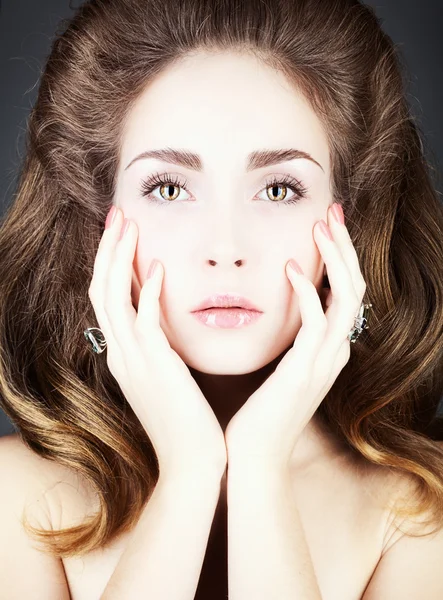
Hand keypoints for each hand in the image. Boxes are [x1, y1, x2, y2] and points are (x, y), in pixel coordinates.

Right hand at [88, 207, 226, 478]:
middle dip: (107, 248)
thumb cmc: (185, 421)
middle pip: (100, 288)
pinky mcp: (155, 367)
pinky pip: (144, 321)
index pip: (107, 298)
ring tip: (129, 224)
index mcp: (123, 354)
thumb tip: (164, 323)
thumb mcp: (166, 379)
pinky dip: (147, 290)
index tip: (122, 233)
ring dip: (118, 257)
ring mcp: (133, 360)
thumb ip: (160, 349)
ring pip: (112, 297)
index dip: (110, 262)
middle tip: (117, 214)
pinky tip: (159, 266)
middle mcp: (120, 353)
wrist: (192, 464)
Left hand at [224, 204, 366, 468]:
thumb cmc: (258, 413)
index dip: (340, 257)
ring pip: (347, 298)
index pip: (345, 293)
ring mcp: (325, 361)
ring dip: (337, 258)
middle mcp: (335, 352)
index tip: (325, 226)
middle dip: (347, 247)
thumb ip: (289, 341)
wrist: (252, 457)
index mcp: (328, 350)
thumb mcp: (280, 369)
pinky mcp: (306, 369)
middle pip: (355, 287)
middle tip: (333, 212)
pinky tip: (290, 266)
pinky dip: (307, 290)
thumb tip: (281, 313)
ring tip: (321, 225)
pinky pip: (316, 320)